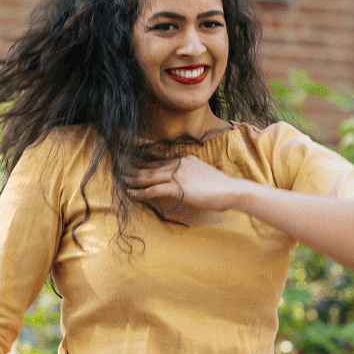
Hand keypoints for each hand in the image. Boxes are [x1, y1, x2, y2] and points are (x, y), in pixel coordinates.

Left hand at [125, 156, 247, 211]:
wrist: (231, 190)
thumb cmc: (223, 187)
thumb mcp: (206, 175)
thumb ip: (194, 174)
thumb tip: (189, 181)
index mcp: (186, 160)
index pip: (161, 161)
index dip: (146, 163)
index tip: (136, 163)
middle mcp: (179, 163)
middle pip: (152, 166)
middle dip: (135, 168)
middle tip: (121, 169)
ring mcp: (177, 174)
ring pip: (149, 176)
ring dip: (134, 179)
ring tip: (123, 180)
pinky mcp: (177, 187)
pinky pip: (153, 189)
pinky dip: (141, 192)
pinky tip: (132, 193)